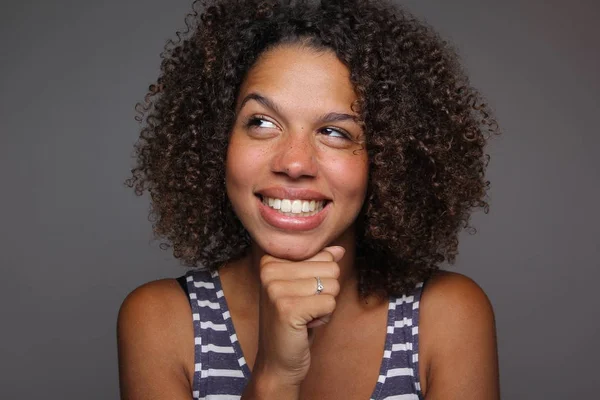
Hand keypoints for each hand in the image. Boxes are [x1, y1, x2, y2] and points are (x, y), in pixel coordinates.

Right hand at [252, 246, 344, 389]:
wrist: (277, 361)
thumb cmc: (293, 322)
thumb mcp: (304, 287)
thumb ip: (319, 264)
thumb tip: (339, 250)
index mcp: (271, 260)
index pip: (322, 255)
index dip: (320, 278)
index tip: (300, 295)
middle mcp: (269, 270)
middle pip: (331, 268)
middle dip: (325, 292)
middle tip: (304, 308)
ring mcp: (275, 289)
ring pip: (333, 285)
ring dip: (325, 306)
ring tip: (304, 316)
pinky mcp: (287, 309)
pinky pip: (330, 303)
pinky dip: (324, 317)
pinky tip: (305, 325)